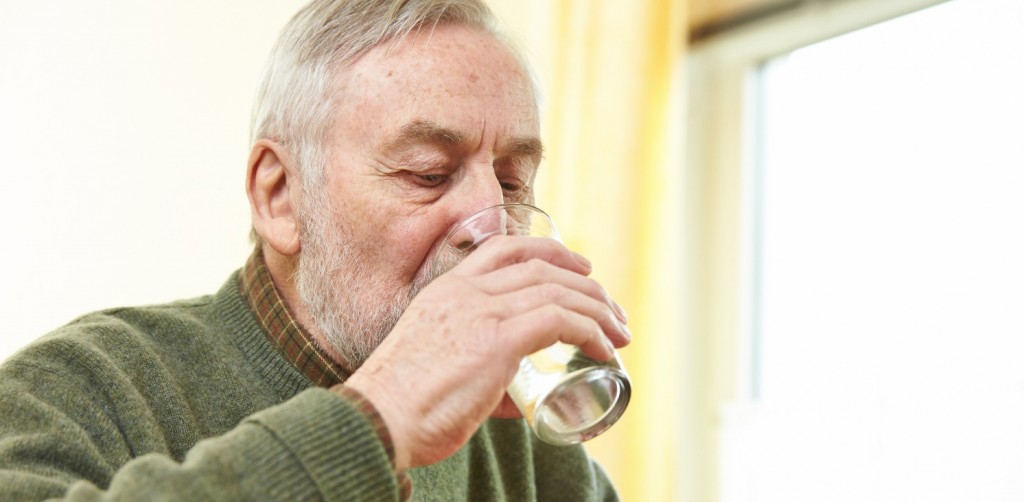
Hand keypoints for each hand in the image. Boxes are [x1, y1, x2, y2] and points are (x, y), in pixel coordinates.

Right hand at [342, 235, 629, 470]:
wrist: (376, 419)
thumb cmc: (402, 407)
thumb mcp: (437, 366)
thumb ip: (479, 370)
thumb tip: (516, 396)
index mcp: (445, 291)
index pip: (504, 248)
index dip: (550, 251)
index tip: (580, 268)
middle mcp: (465, 292)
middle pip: (541, 266)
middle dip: (586, 285)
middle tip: (612, 310)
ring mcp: (480, 311)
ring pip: (557, 291)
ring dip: (598, 310)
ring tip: (619, 333)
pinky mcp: (496, 340)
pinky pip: (559, 321)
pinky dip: (589, 331)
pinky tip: (603, 350)